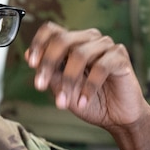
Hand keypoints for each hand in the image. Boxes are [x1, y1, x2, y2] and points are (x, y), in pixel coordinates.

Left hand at [25, 23, 149, 149]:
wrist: (116, 119)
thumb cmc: (91, 102)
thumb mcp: (63, 89)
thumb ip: (50, 72)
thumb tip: (29, 56)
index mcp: (74, 44)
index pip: (52, 31)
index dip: (38, 43)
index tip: (31, 63)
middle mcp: (89, 40)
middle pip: (63, 39)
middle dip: (48, 63)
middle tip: (40, 86)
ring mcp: (106, 47)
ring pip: (80, 54)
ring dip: (68, 81)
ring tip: (63, 102)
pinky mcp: (120, 58)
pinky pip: (101, 67)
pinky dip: (89, 87)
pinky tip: (84, 101)